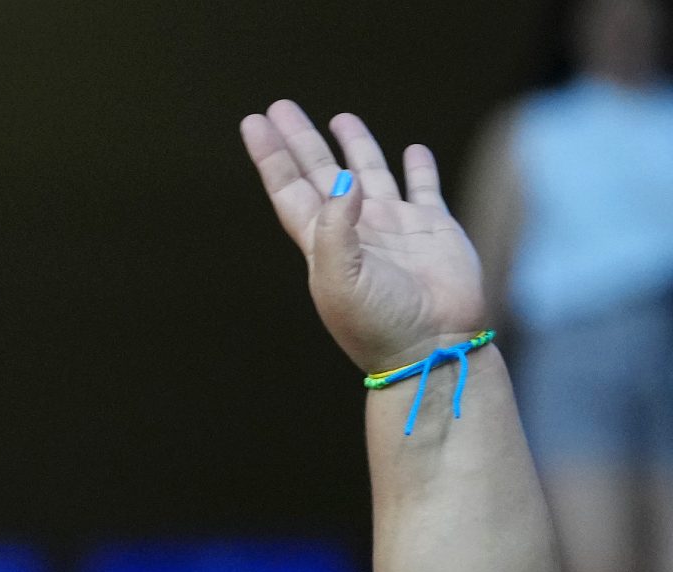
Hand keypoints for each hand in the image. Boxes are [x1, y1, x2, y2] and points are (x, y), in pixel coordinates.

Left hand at [240, 101, 488, 371]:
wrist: (432, 347)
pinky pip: (424, 189)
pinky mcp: (434, 230)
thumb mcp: (340, 280)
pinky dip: (419, 168)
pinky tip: (412, 151)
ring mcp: (394, 228)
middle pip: (320, 172)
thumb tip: (341, 178)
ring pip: (370, 173)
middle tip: (282, 107)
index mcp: (323, 243)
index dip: (272, 156)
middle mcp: (355, 230)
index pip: (290, 189)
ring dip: (355, 146)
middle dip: (301, 140)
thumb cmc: (379, 323)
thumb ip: (334, 228)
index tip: (255, 123)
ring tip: (340, 118)